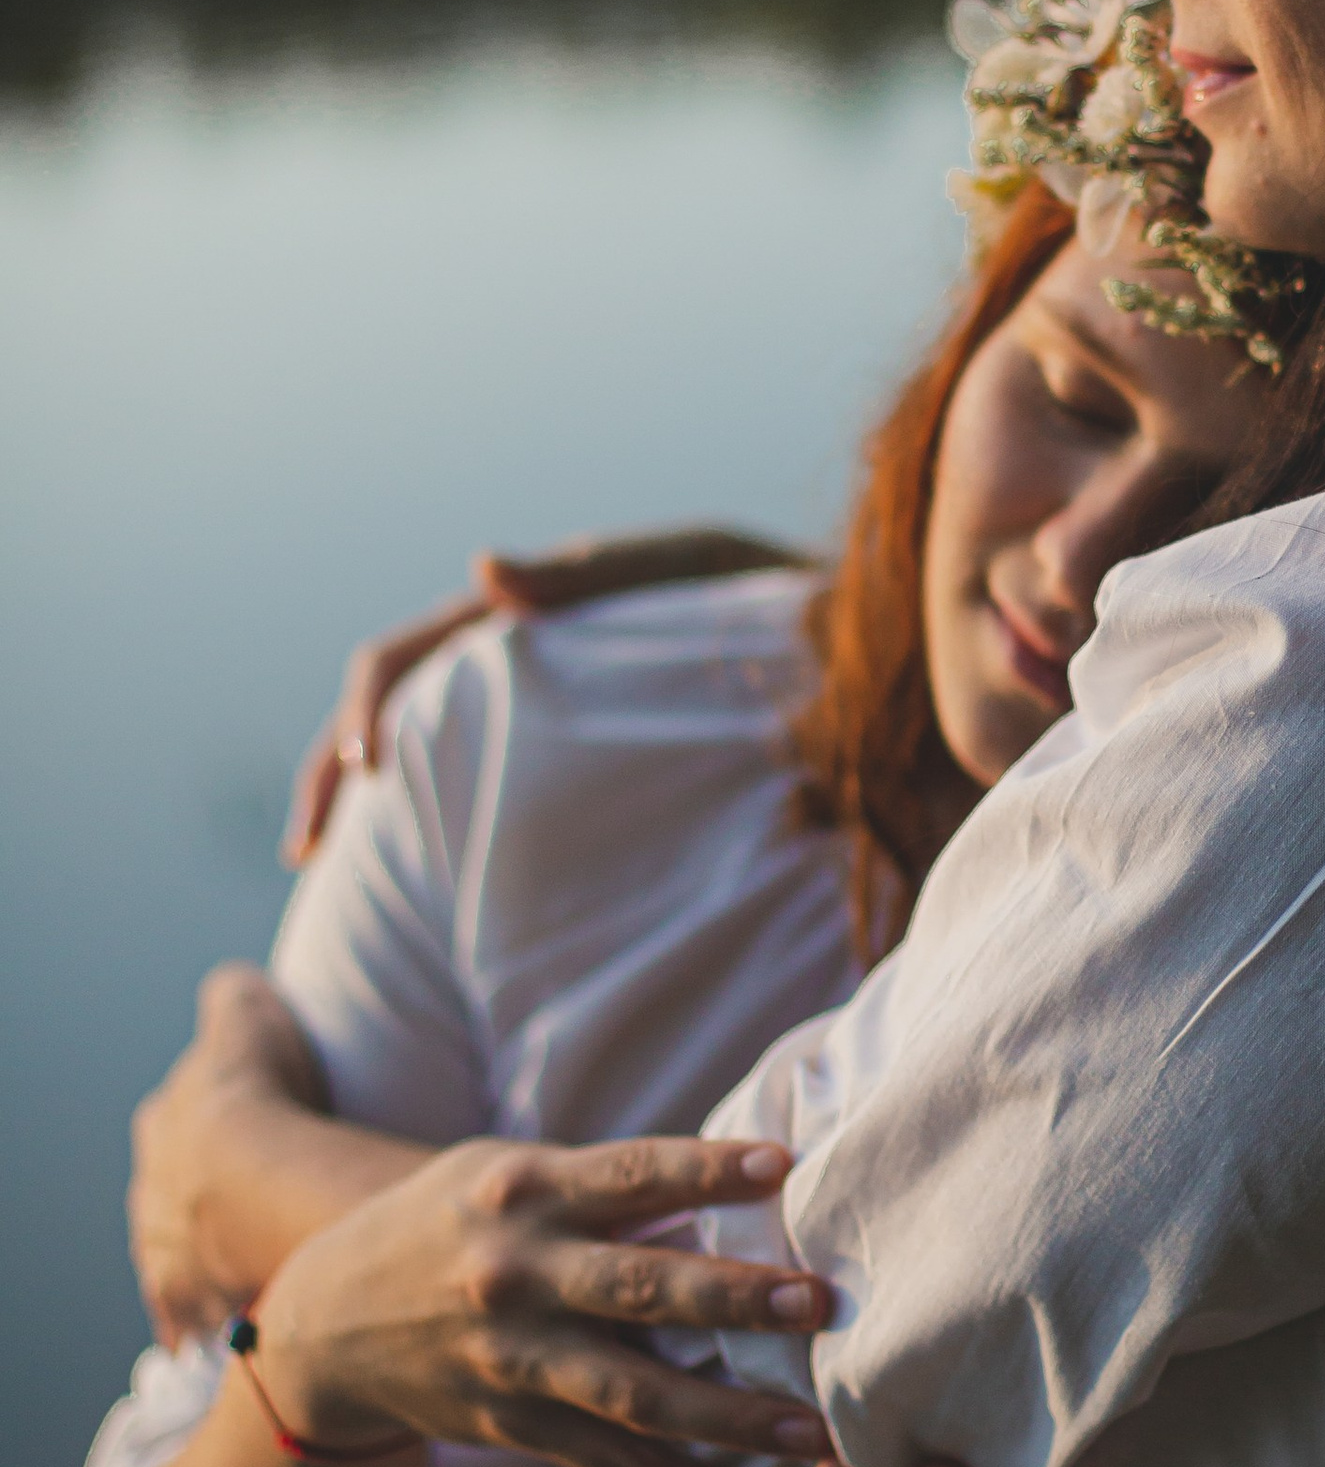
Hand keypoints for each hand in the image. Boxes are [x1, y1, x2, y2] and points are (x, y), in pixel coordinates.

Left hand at [130, 964, 346, 1344]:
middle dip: (195, 1201)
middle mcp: (151, 1188)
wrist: (256, 1172)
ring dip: (197, 1265)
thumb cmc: (255, 1092)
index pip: (175, 1122)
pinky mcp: (187, 1294)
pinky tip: (213, 1331)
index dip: (208, 1128)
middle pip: (167, 1194)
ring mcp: (164, 1245)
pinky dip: (195, 1320)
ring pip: (171, 1258)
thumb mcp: (244, 1013)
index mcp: (164, 1123)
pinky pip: (185, 1312)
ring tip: (230, 1273)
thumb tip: (234, 988)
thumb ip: (234, 999)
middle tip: (235, 1208)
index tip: (235, 1139)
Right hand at [250, 1136, 838, 1466]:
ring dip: (730, 1418)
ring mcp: (517, 1360)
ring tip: (813, 1432)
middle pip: (640, 1289)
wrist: (322, 1323)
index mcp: (527, 1191)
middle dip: (734, 1299)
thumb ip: (604, 1181)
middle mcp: (521, 1275)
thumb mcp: (507, 1172)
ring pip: (636, 1396)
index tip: (784, 1164)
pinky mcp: (517, 1428)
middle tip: (819, 1303)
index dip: (705, 1167)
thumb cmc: (450, 1222)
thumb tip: (736, 1179)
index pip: (630, 1172)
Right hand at [280, 528, 813, 864]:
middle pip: (392, 713)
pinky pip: (494, 802)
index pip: (408, 655)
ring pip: (431, 763)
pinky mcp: (588, 772)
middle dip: (336, 773)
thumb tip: (478, 567)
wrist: (871, 662)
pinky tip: (435, 899)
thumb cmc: (793, 607)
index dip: (365, 708)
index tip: (358, 773)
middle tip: (310, 852)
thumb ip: (597, 573)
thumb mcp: (701, 572)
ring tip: (338, 883)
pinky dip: (448, 840)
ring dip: (376, 817)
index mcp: (536, 616)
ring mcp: (550, 720)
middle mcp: (525, 666)